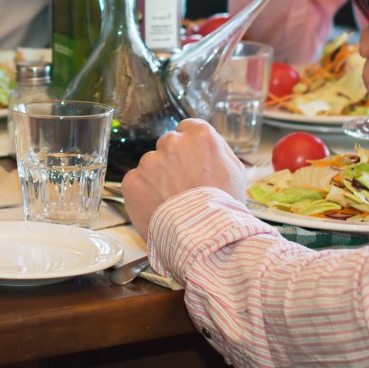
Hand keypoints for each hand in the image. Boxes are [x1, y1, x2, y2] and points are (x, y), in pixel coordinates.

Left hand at [121, 120, 248, 240]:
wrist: (202, 239)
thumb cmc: (224, 208)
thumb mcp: (236, 173)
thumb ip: (219, 150)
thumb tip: (209, 144)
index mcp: (200, 136)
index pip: (188, 128)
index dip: (191, 147)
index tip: (192, 161)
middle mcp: (172, 142)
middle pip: (168, 145)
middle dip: (173, 161)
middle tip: (184, 187)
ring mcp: (149, 161)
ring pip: (151, 165)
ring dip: (158, 178)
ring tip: (173, 203)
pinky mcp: (132, 180)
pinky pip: (137, 182)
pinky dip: (144, 194)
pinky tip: (158, 208)